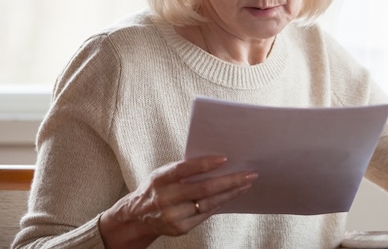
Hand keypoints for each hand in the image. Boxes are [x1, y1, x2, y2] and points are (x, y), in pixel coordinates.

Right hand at [100, 156, 256, 247]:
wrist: (138, 217)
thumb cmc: (156, 188)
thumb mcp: (162, 174)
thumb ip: (183, 169)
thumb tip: (216, 161)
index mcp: (160, 179)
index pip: (184, 169)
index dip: (204, 164)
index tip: (225, 159)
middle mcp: (166, 198)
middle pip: (203, 189)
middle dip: (230, 181)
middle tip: (249, 174)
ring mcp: (174, 215)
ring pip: (209, 203)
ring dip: (231, 193)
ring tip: (246, 184)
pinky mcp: (181, 228)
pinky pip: (206, 214)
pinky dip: (220, 203)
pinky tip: (232, 196)